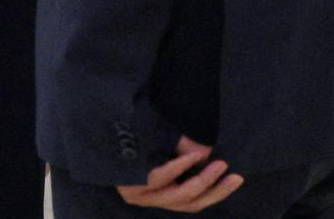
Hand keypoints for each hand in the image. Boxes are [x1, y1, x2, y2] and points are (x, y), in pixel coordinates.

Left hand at [116, 136, 243, 211]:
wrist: (98, 130)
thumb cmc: (132, 139)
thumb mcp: (162, 148)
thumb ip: (184, 155)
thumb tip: (207, 152)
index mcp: (157, 195)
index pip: (193, 203)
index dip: (216, 193)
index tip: (235, 179)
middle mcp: (149, 200)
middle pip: (190, 203)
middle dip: (215, 189)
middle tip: (233, 174)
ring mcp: (139, 195)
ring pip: (180, 195)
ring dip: (203, 180)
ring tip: (218, 164)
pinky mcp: (131, 186)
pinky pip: (162, 179)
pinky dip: (180, 167)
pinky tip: (194, 156)